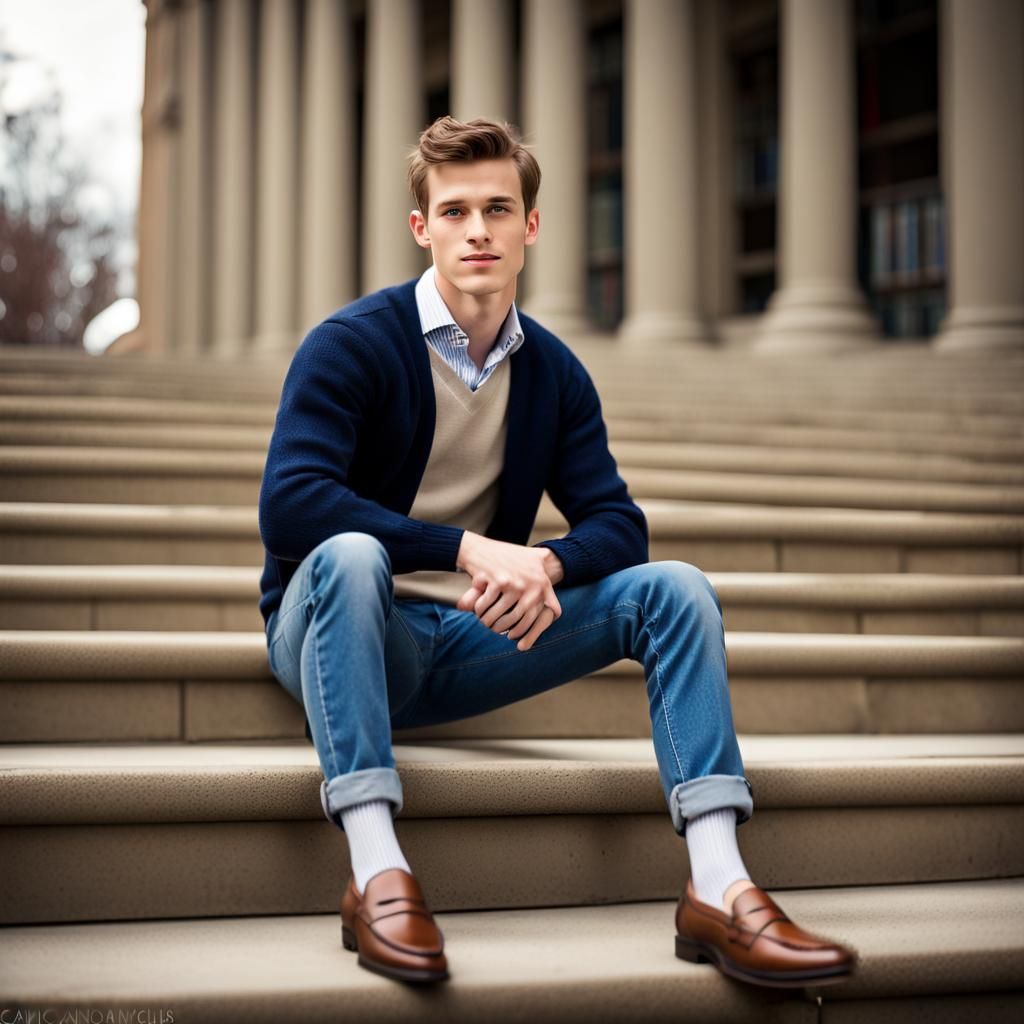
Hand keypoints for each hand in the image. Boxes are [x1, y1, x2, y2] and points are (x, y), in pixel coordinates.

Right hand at [455, 533, 563, 650]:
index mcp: (543, 583)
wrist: (480, 548)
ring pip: (502, 616)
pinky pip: (487, 607)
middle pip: (520, 620)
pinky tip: (477, 611)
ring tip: (486, 623)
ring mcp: (515, 583)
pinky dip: (480, 611)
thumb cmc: (506, 560)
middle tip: (497, 631)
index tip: (520, 636)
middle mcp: (532, 585)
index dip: (536, 630)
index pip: (547, 613)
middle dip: (506, 629)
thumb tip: (555, 614)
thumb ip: (543, 589)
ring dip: (490, 623)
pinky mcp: (497, 581)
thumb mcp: (530, 567)